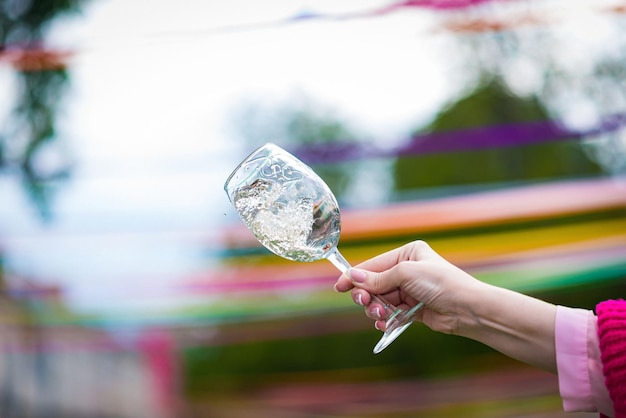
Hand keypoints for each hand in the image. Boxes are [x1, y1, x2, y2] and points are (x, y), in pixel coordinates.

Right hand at [334, 240, 486, 334]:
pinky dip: (385, 319)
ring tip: (380, 315)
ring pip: (380, 300)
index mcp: (407, 254)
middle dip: (367, 295)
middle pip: (374, 284)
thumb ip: (378, 278)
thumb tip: (353, 276)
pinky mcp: (412, 309)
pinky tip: (384, 324)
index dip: (355, 276)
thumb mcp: (406, 274)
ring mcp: (410, 290)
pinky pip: (390, 313)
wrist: (467, 309)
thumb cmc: (442, 283)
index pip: (374, 265)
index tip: (339, 287)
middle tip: (365, 303)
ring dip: (376, 309)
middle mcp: (407, 270)